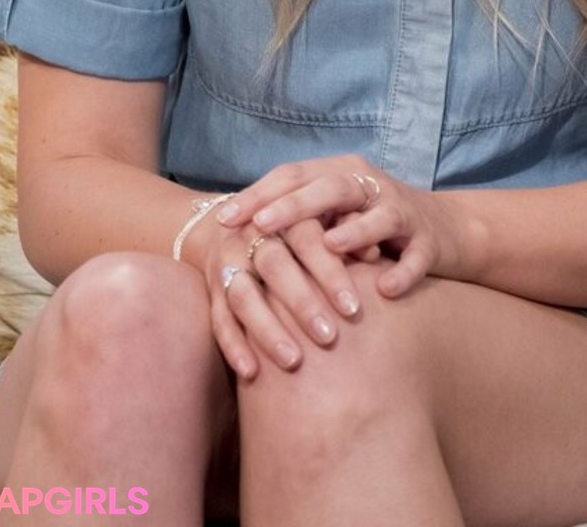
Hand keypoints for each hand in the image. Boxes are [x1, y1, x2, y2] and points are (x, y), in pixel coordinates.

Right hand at [186, 199, 376, 379]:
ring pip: (243, 295)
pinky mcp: (210, 288)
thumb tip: (376, 252)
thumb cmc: (297, 229)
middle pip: (275, 265)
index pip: (307, 237)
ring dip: (267, 329)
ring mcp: (227, 260)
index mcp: (284, 213)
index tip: (354, 308)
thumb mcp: (321, 222)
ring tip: (294, 362)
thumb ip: (347, 232)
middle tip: (331, 338)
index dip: (330, 270)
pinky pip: (218, 318)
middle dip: (302, 302)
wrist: (232, 220)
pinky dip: (233, 345)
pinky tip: (251, 372)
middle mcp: (251, 233)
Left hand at [217, 154, 467, 299]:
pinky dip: (402, 271)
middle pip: (331, 187)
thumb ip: (294, 218)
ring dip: (354, 231)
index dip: (259, 194)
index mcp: (341, 174)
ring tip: (329, 247)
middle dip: (295, 205)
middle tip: (261, 225)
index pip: (294, 175)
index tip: (224, 219)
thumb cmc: (372, 227)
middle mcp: (371, 186)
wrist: (446, 231)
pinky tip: (385, 289)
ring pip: (379, 215)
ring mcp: (403, 212)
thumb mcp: (333, 215)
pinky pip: (417, 256)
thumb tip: (228, 233)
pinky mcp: (430, 241)